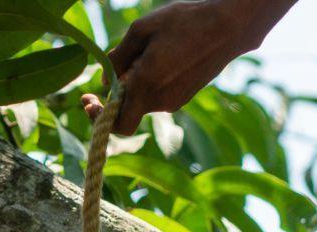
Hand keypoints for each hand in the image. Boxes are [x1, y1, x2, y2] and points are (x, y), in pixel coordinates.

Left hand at [81, 0, 289, 134]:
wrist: (227, 29)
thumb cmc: (183, 22)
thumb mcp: (140, 30)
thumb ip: (117, 58)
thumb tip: (103, 81)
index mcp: (146, 85)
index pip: (119, 125)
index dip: (99, 118)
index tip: (89, 98)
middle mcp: (161, 100)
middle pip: (128, 108)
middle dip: (116, 90)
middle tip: (115, 63)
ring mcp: (176, 101)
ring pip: (143, 99)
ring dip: (135, 82)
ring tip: (147, 50)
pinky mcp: (185, 96)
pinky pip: (158, 94)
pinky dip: (150, 81)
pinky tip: (161, 55)